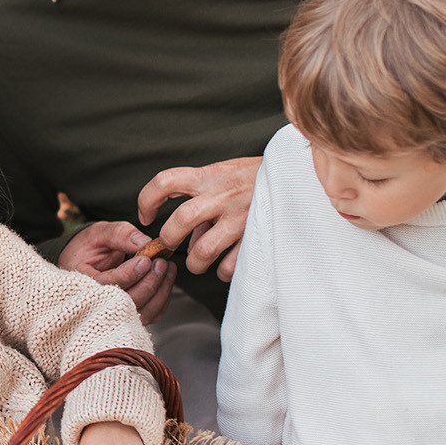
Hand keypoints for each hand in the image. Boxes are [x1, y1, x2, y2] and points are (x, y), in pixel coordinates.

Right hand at [57, 221, 176, 324]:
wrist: (84, 261)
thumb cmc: (89, 247)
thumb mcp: (99, 234)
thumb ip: (120, 235)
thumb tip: (144, 242)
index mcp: (81, 283)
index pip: (106, 285)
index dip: (128, 274)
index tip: (145, 259)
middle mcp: (95, 304)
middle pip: (127, 302)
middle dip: (149, 283)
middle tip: (161, 263)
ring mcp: (113, 314)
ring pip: (141, 313)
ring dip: (160, 292)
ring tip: (167, 268)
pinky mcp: (127, 317)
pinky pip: (149, 316)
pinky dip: (161, 300)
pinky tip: (165, 281)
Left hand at [137, 157, 260, 280]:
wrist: (299, 175)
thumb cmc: (256, 176)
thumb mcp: (225, 173)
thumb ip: (202, 196)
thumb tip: (186, 233)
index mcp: (210, 176)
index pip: (165, 182)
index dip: (147, 200)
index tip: (146, 215)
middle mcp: (222, 195)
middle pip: (180, 222)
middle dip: (168, 240)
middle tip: (170, 245)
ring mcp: (240, 218)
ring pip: (202, 251)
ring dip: (195, 263)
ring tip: (198, 261)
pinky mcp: (256, 237)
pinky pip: (229, 266)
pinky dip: (223, 271)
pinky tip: (226, 264)